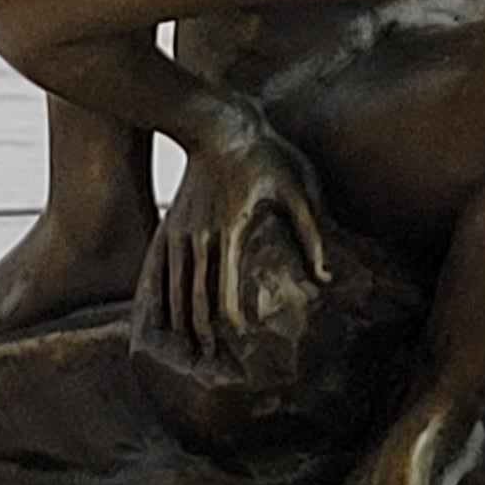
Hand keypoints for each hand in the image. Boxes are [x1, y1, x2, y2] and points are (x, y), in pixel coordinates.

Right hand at [135, 114, 331, 355]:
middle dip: (200, 335)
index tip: (237, 345)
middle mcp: (201, 238)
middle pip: (195, 300)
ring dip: (178, 322)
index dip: (230, 325)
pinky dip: (158, 295)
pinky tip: (159, 314)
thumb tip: (325, 276)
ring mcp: (180, 231)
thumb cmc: (261, 152)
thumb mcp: (294, 187)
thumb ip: (311, 233)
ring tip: (184, 350)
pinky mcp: (170, 223)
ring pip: (174, 288)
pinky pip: (159, 268)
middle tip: (207, 363)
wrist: (215, 122)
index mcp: (232, 233)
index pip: (226, 294)